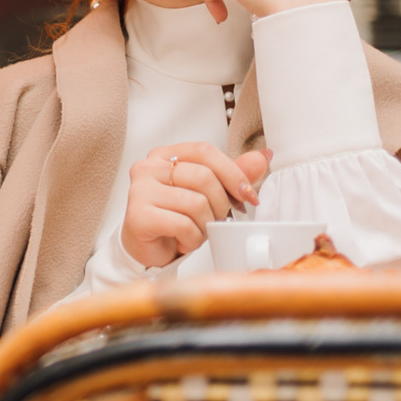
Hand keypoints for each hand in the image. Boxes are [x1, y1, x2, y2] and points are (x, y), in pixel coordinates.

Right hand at [119, 142, 272, 268]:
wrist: (148, 250)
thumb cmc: (175, 218)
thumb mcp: (207, 194)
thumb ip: (232, 174)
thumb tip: (262, 156)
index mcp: (164, 155)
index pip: (204, 151)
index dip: (232, 173)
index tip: (247, 195)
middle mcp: (148, 167)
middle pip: (203, 177)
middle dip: (220, 204)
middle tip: (215, 220)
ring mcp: (139, 190)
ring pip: (196, 203)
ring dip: (205, 225)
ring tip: (195, 232)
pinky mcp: (138, 215)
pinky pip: (183, 225)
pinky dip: (192, 239)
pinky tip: (183, 241)